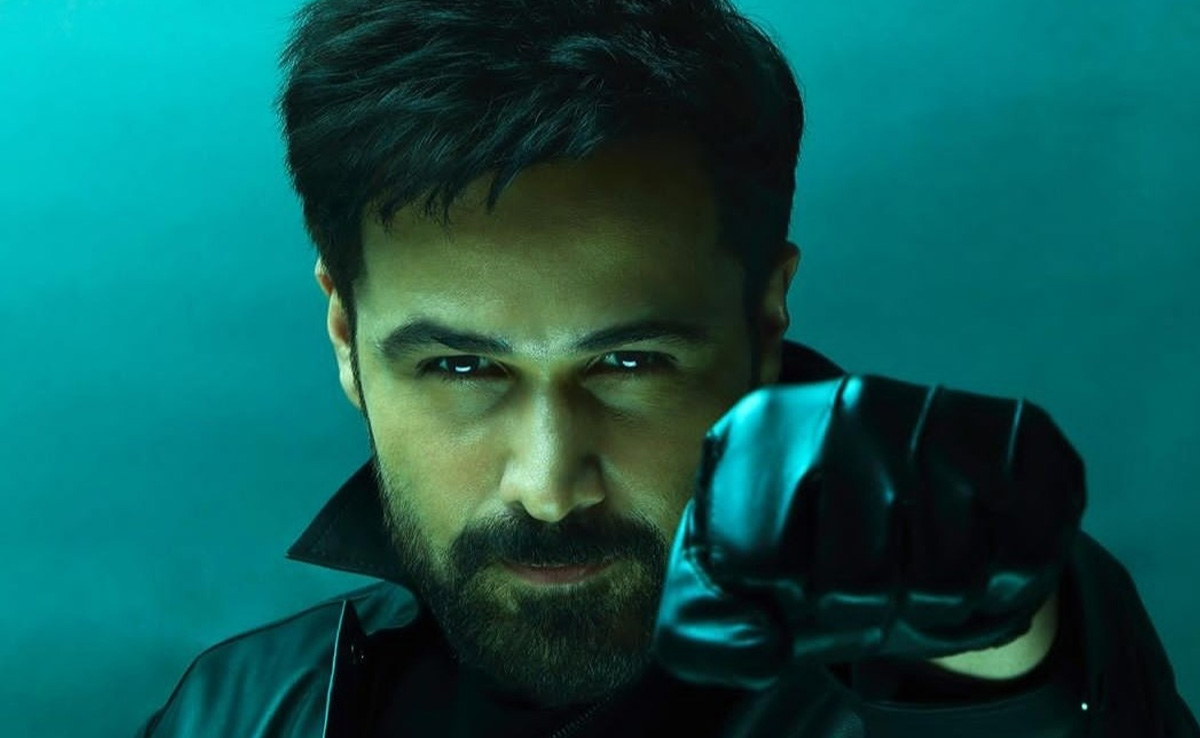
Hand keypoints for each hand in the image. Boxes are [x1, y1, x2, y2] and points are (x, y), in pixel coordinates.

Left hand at [651, 375, 1085, 689]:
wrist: (904, 486)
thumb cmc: (804, 543)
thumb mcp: (726, 580)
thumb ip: (707, 627)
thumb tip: (761, 646)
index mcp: (756, 430)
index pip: (761, 562)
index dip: (788, 603)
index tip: (799, 583)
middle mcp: (842, 404)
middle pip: (858, 578)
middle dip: (868, 609)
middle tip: (872, 585)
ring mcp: (930, 409)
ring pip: (947, 572)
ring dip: (938, 603)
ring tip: (920, 568)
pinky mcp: (1013, 429)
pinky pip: (1023, 551)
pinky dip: (1006, 582)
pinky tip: (979, 549)